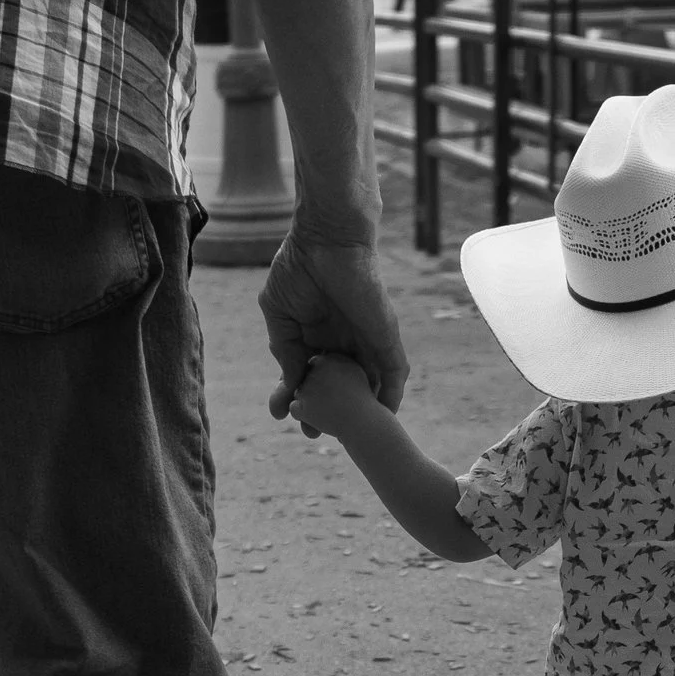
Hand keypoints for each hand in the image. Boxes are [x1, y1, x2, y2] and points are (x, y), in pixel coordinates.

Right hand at [260, 237, 406, 433]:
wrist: (325, 238)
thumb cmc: (299, 267)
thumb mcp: (279, 316)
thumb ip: (285, 351)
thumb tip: (290, 385)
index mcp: (318, 337)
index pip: (314, 377)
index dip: (302, 398)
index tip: (289, 417)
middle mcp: (345, 343)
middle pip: (343, 389)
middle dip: (332, 414)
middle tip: (315, 434)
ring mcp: (367, 342)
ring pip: (370, 386)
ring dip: (363, 411)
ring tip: (352, 437)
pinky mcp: (385, 337)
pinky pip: (394, 374)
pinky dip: (392, 397)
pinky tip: (385, 418)